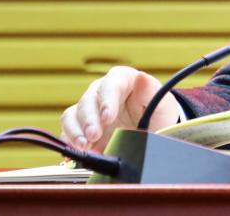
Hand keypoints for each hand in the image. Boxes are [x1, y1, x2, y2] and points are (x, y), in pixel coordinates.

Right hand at [60, 66, 179, 151]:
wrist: (153, 133)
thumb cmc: (158, 114)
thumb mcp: (161, 104)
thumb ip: (151, 91)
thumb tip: (141, 77)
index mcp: (122, 79)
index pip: (111, 84)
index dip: (107, 100)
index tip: (108, 117)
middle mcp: (102, 92)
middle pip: (88, 100)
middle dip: (89, 120)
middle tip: (94, 135)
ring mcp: (90, 109)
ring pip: (73, 114)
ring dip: (75, 131)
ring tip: (84, 146)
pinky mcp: (81, 127)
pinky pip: (68, 131)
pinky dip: (70, 142)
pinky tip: (77, 152)